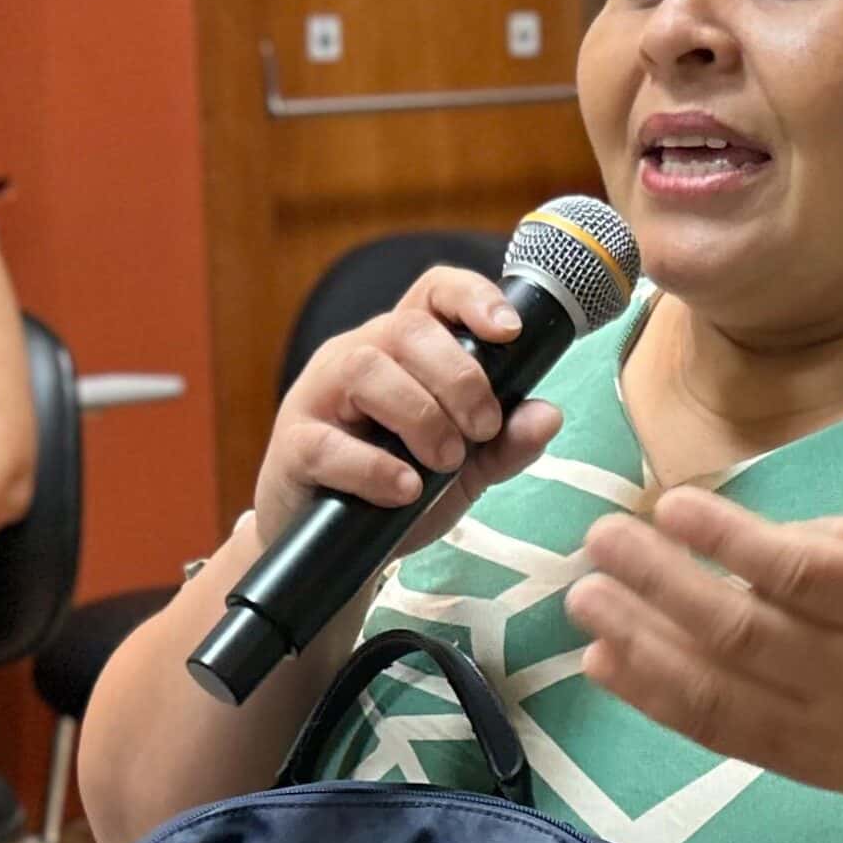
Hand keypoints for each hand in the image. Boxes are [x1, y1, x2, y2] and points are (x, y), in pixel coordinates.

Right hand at [253, 265, 562, 564]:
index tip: (510, 332)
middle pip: (407, 327)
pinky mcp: (294, 446)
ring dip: (420, 415)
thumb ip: (506, 443)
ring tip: (445, 461)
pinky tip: (406, 490)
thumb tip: (548, 415)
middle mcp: (357, 356)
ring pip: (365, 368)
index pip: (433, 291)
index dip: (473, 296)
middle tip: (483, 429)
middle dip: (459, 377)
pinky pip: (328, 442)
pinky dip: (375, 467)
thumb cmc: (398, 489)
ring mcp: (319, 396)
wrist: (334, 550)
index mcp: (403, 350)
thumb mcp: (465, 469)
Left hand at [566, 486, 842, 804]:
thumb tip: (732, 538)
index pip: (802, 574)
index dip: (732, 540)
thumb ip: (831, 543)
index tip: (671, 504)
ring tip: (584, 598)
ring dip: (639, 642)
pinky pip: (712, 731)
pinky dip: (651, 696)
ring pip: (716, 690)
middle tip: (601, 539)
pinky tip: (603, 660)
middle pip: (743, 632)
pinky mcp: (790, 763)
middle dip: (661, 582)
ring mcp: (817, 726)